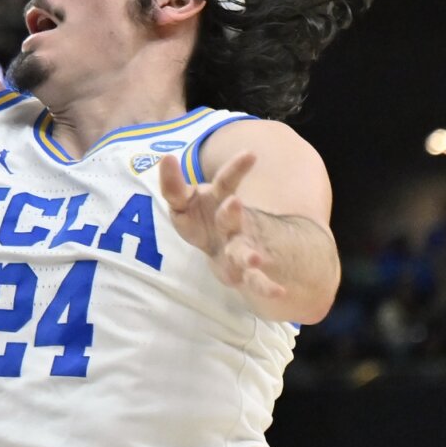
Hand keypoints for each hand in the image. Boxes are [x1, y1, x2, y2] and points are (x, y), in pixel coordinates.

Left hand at [155, 151, 288, 305]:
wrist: (231, 246)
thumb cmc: (204, 218)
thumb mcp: (185, 202)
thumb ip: (173, 185)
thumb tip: (165, 157)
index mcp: (220, 201)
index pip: (226, 182)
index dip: (236, 168)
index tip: (251, 154)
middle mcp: (233, 224)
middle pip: (231, 218)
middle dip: (231, 211)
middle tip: (233, 202)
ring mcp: (240, 248)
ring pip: (245, 251)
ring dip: (249, 254)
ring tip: (256, 259)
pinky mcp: (242, 273)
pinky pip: (255, 281)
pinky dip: (267, 287)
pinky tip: (280, 292)